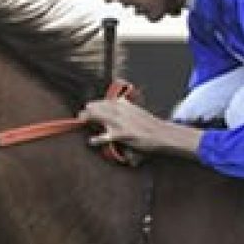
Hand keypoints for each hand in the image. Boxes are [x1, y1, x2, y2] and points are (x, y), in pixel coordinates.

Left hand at [80, 96, 203, 160]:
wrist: (162, 134)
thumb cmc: (149, 125)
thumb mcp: (136, 111)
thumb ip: (125, 107)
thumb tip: (118, 103)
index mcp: (123, 104)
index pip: (101, 102)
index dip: (92, 107)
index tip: (87, 111)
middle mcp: (119, 110)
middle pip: (94, 107)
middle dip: (86, 112)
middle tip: (80, 118)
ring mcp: (120, 122)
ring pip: (96, 116)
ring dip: (86, 119)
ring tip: (81, 122)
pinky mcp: (122, 134)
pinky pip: (104, 136)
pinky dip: (96, 139)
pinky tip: (93, 141)